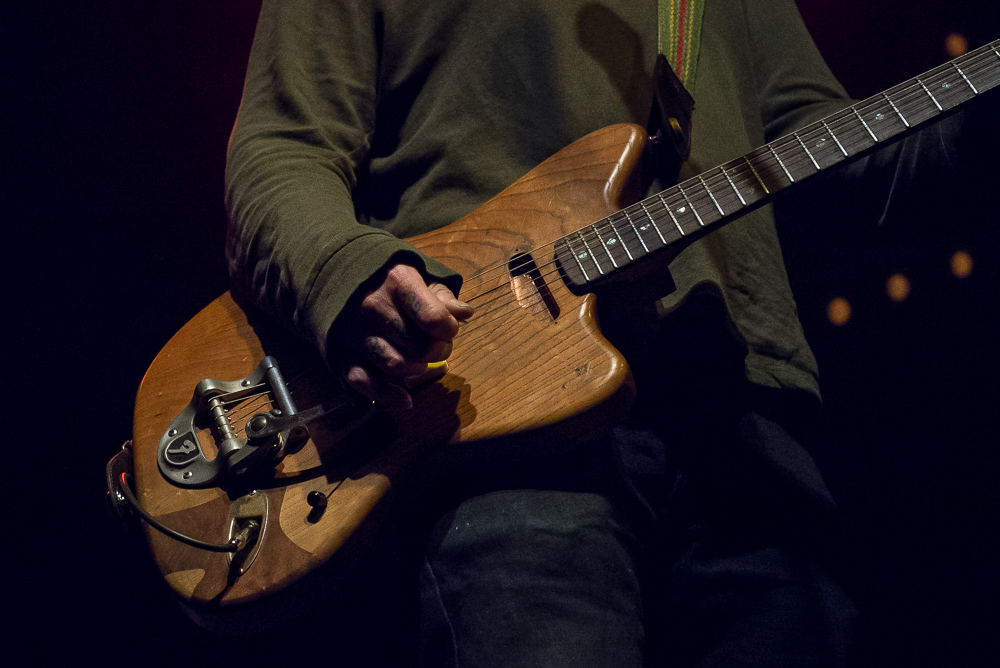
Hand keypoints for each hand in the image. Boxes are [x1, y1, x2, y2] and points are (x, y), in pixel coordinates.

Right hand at [337, 264, 472, 408]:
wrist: (331, 274)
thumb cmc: (384, 279)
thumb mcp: (415, 275)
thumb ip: (441, 296)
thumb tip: (464, 314)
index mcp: (397, 282)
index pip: (434, 318)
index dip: (449, 330)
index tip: (448, 329)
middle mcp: (374, 306)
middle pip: (420, 347)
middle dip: (438, 351)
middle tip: (437, 346)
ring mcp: (355, 331)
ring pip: (397, 366)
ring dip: (416, 369)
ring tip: (419, 360)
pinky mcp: (340, 352)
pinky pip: (365, 383)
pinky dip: (388, 396)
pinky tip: (405, 397)